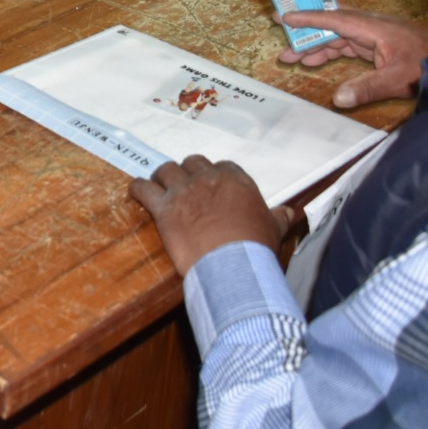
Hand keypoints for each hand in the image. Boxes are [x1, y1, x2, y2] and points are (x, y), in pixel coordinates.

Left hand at [129, 155, 292, 276]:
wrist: (233, 265)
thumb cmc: (256, 248)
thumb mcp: (273, 229)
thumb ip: (279, 217)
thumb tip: (291, 212)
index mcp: (235, 180)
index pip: (221, 166)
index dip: (214, 176)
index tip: (211, 186)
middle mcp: (207, 179)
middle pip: (191, 163)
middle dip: (188, 173)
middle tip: (185, 187)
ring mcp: (183, 191)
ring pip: (165, 170)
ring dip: (162, 177)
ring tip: (159, 185)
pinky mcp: (163, 208)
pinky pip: (143, 189)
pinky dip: (137, 188)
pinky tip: (135, 190)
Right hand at [276, 8, 427, 108]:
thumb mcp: (398, 79)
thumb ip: (368, 88)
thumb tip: (338, 99)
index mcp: (374, 28)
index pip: (336, 19)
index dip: (309, 18)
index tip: (285, 17)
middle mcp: (371, 27)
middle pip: (332, 23)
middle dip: (305, 28)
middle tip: (279, 29)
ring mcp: (375, 36)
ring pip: (337, 36)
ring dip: (314, 44)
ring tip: (290, 57)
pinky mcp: (378, 47)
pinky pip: (346, 45)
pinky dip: (329, 51)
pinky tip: (314, 60)